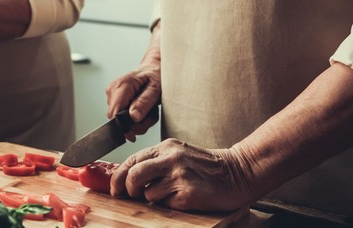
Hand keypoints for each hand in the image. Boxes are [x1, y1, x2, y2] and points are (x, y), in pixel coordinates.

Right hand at [105, 67, 160, 140]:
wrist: (154, 68)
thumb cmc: (156, 75)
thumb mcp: (156, 88)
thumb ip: (144, 102)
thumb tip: (133, 117)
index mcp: (122, 85)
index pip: (114, 113)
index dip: (124, 126)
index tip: (137, 131)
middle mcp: (113, 89)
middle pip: (117, 119)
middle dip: (135, 124)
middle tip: (151, 117)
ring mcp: (112, 94)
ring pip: (120, 119)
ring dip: (138, 121)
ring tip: (149, 111)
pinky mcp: (115, 99)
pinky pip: (122, 116)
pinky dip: (135, 117)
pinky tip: (144, 109)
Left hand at [110, 139, 255, 211]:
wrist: (237, 172)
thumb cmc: (207, 167)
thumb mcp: (179, 154)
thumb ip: (157, 162)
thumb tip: (130, 178)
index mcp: (166, 147)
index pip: (132, 159)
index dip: (118, 176)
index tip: (114, 188)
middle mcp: (171, 158)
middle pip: (134, 175)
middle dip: (128, 189)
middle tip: (131, 195)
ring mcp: (180, 175)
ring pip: (148, 193)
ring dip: (153, 198)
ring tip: (170, 194)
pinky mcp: (188, 193)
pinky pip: (166, 204)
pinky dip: (170, 205)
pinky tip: (184, 198)